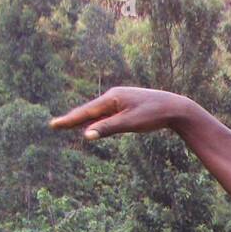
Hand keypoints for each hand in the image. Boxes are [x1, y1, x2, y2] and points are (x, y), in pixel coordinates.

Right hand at [50, 87, 193, 140]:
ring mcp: (121, 100)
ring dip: (85, 119)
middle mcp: (114, 96)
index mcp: (111, 98)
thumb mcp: (130, 123)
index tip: (54, 125)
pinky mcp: (129, 106)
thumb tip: (86, 135)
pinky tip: (96, 124)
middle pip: (90, 111)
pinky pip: (109, 114)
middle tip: (56, 125)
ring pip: (100, 113)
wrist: (176, 108)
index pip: (86, 112)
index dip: (69, 120)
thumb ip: (108, 128)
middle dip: (73, 118)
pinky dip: (99, 119)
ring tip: (69, 124)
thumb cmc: (154, 114)